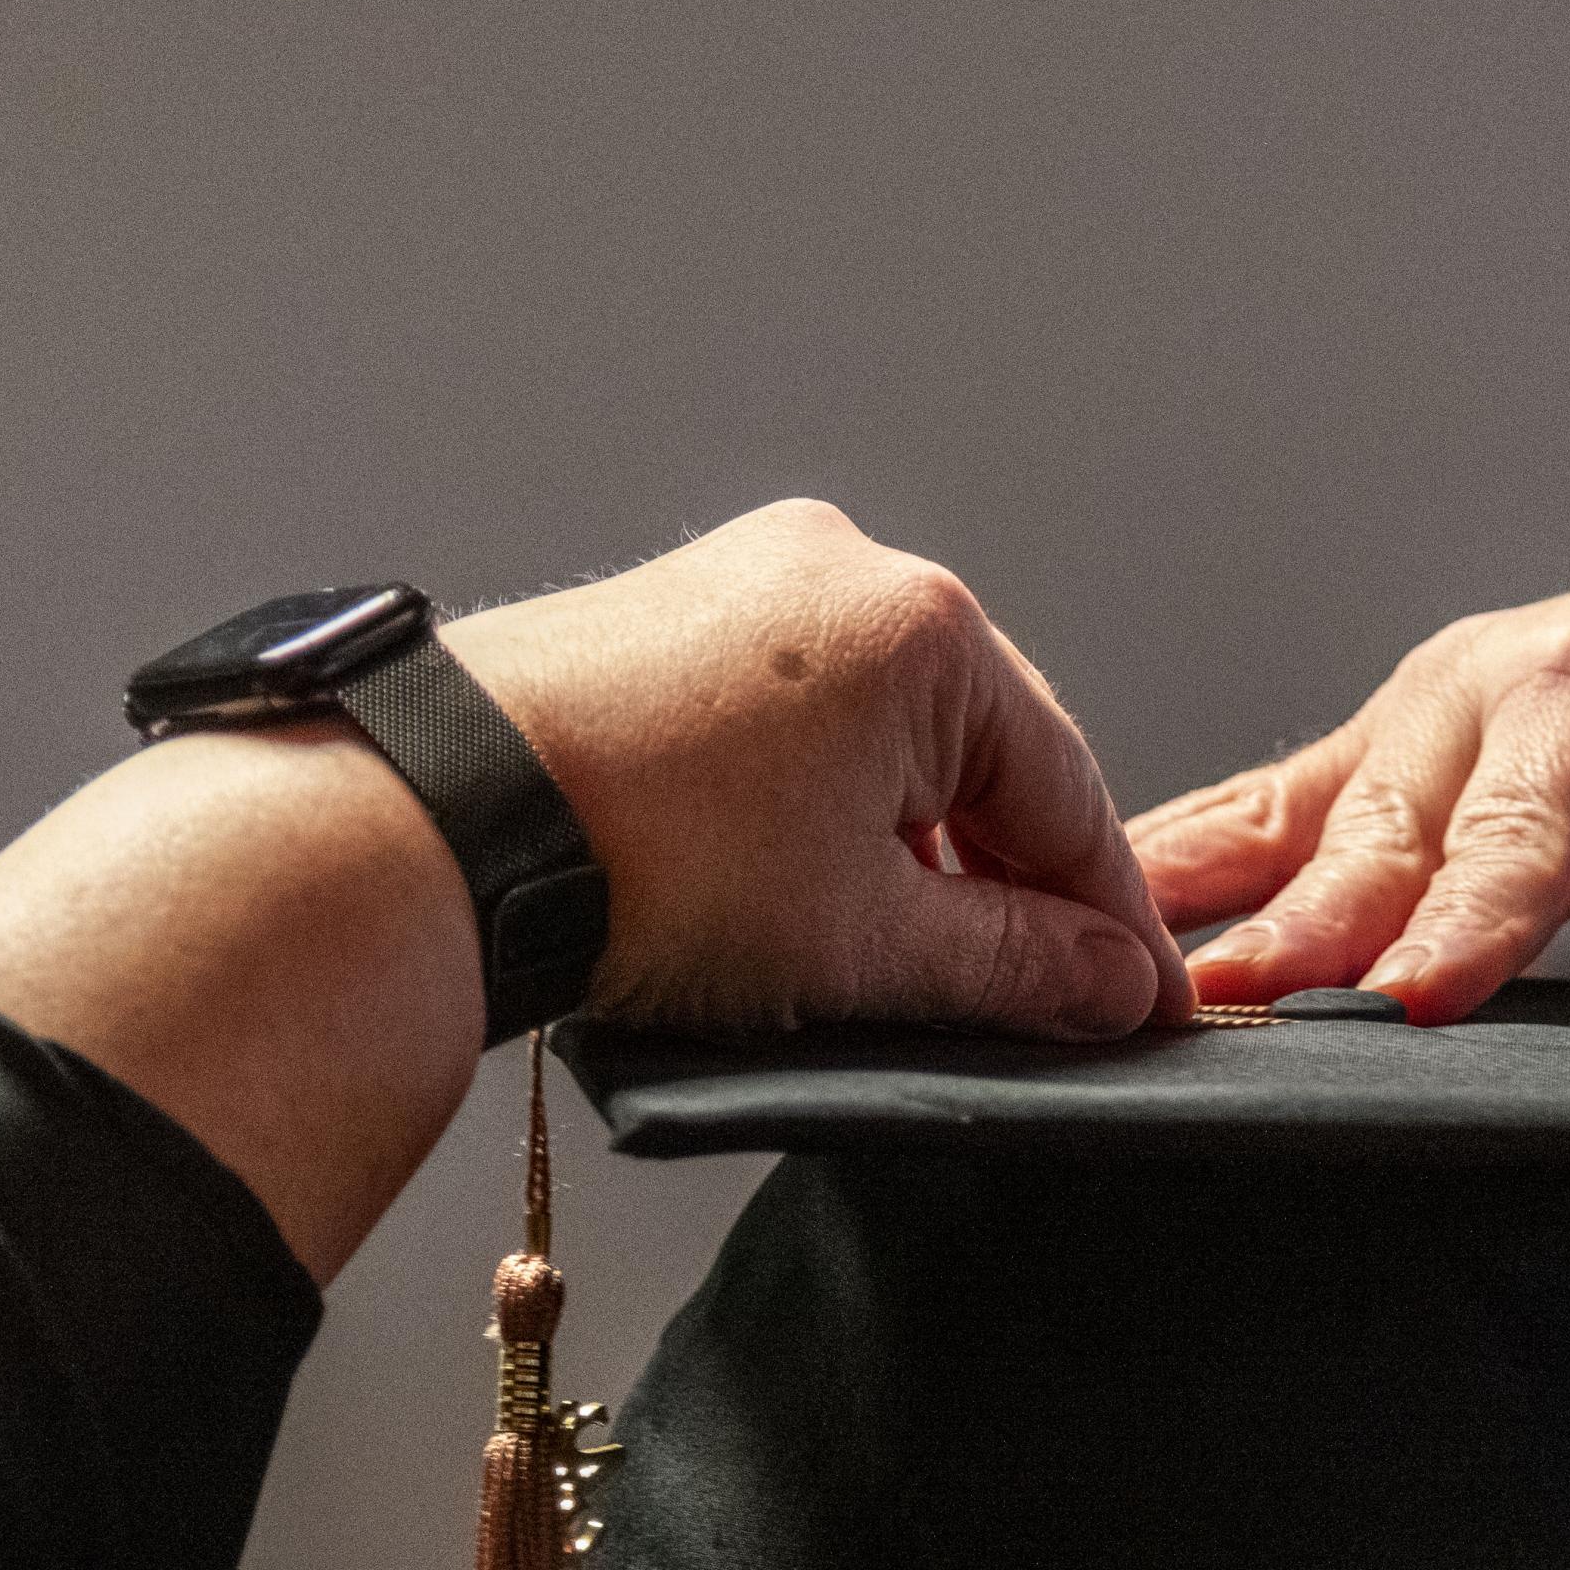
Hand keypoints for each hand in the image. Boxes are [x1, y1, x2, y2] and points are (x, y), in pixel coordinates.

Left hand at [454, 499, 1184, 1039]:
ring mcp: (738, 583)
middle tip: (1033, 995)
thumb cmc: (639, 859)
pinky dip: (813, 806)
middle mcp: (838, 571)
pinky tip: (795, 890)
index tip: (1133, 997)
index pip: (1066, 790)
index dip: (1106, 918)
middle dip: (1002, 878)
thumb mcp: (866, 943)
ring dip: (901, 847)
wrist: (435, 825)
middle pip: (975, 750)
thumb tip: (1101, 981)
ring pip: (875, 736)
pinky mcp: (657, 618)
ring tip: (896, 960)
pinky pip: (785, 717)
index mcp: (923, 627)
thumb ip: (1010, 965)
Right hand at [1120, 545, 1569, 1555]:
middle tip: (1225, 1008)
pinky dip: (1164, 866)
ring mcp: (1407, 722)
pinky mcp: (1363, 761)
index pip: (1529, 830)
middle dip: (1306, 922)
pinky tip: (1074, 914)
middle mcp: (1482, 684)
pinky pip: (1246, 817)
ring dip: (1197, 897)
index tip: (1414, 1001)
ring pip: (1291, 819)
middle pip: (1384, 830)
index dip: (1472, 920)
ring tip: (1103, 964)